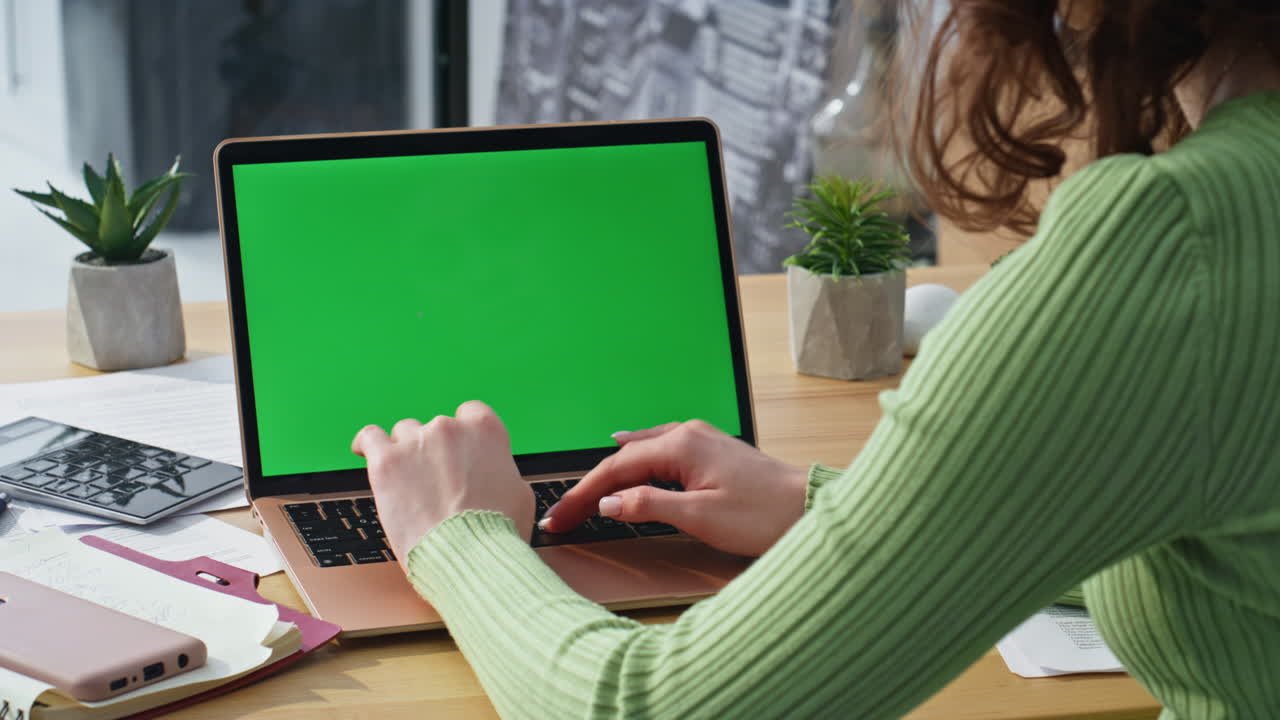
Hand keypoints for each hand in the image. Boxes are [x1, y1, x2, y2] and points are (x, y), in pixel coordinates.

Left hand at [351, 401, 533, 569]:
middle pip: (436, 427)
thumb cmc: (497, 533)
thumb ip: (502, 470)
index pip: (470, 412)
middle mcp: (451, 428)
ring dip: (406, 453)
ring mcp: (417, 442)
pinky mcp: (387, 461)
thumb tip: (494, 473)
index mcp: (486, 430)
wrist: (470, 557)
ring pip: (404, 434)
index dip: (463, 433)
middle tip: (437, 482)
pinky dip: (366, 443)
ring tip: (408, 483)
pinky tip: (365, 451)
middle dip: (435, 451)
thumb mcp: (519, 493)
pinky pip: (369, 437)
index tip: (458, 449)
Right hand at [541, 420, 808, 556]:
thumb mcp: (700, 517)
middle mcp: (687, 434)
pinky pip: (659, 447)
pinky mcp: (710, 450)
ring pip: (640, 452)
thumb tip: (609, 502)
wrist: (808, 508)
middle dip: (589, 488)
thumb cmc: (763, 515)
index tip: (558, 519)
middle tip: (561, 516)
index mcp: (681, 446)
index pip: (615, 470)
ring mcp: (700, 439)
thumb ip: (650, 505)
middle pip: (623, 459)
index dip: (582, 496)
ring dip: (610, 474)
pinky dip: (635, 456)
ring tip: (582, 494)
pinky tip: (626, 448)